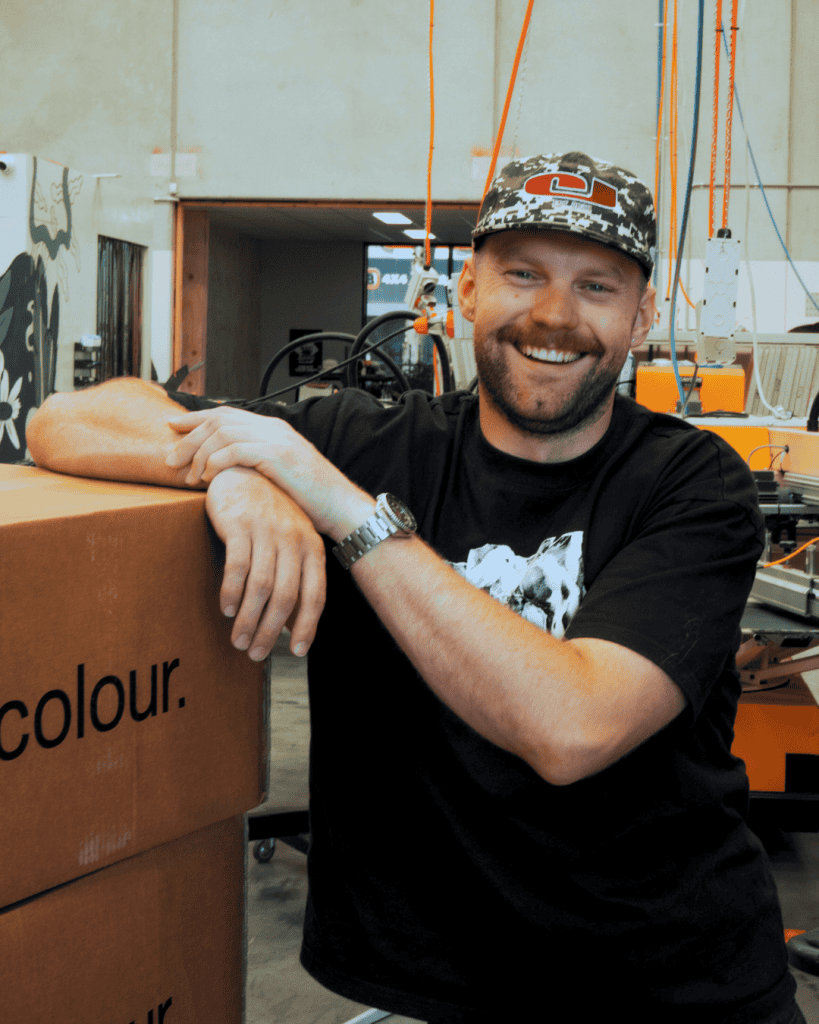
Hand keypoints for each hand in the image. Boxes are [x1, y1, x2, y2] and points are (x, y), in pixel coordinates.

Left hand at [167, 407, 375, 539]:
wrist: (342, 508)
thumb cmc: (312, 501)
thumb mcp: (279, 477)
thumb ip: (256, 466)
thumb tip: (227, 473)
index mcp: (273, 429)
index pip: (226, 413)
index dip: (195, 418)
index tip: (172, 426)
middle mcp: (273, 427)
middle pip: (218, 419)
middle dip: (189, 437)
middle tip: (170, 460)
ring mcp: (276, 438)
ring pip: (222, 432)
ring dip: (198, 453)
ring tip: (187, 476)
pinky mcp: (277, 454)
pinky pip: (234, 450)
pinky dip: (215, 462)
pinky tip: (207, 479)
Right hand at [205, 466, 325, 659]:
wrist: (244, 473)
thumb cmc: (268, 517)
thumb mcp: (290, 543)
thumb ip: (294, 577)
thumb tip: (291, 625)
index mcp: (311, 547)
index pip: (315, 595)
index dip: (307, 626)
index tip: (295, 652)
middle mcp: (293, 539)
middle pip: (286, 596)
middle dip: (269, 631)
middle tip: (255, 653)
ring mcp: (267, 531)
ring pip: (260, 587)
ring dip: (248, 618)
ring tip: (237, 640)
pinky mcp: (241, 525)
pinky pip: (237, 567)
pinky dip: (231, 592)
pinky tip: (225, 608)